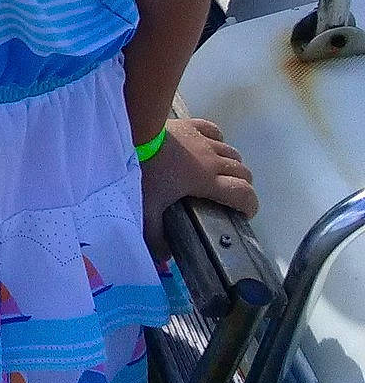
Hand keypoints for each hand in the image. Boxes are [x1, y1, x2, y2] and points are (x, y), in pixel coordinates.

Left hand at [140, 116, 257, 261]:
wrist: (131, 135)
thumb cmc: (143, 173)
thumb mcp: (147, 210)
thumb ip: (156, 237)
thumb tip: (166, 257)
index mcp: (207, 181)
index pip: (243, 193)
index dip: (251, 205)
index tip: (244, 214)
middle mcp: (212, 159)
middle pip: (243, 172)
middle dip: (242, 187)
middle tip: (228, 199)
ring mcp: (203, 140)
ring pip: (232, 152)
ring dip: (232, 166)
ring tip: (219, 176)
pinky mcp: (191, 125)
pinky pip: (215, 131)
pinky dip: (218, 141)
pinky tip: (208, 148)